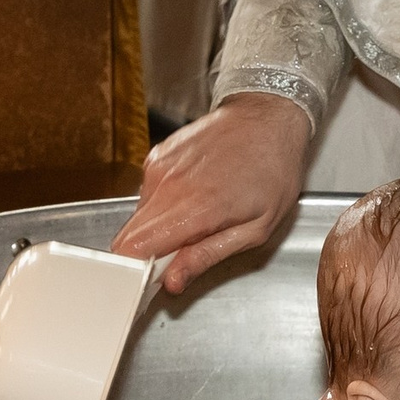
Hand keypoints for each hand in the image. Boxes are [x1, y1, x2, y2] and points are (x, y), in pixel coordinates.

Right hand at [112, 93, 312, 292]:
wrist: (268, 117)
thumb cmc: (272, 171)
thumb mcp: (256, 229)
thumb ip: (208, 256)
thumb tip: (172, 282)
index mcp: (193, 208)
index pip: (132, 250)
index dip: (134, 274)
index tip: (149, 283)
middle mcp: (168, 185)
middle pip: (126, 237)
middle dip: (145, 256)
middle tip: (180, 257)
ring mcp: (159, 167)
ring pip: (137, 217)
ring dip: (158, 228)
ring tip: (196, 219)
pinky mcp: (157, 155)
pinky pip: (147, 193)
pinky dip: (164, 203)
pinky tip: (193, 194)